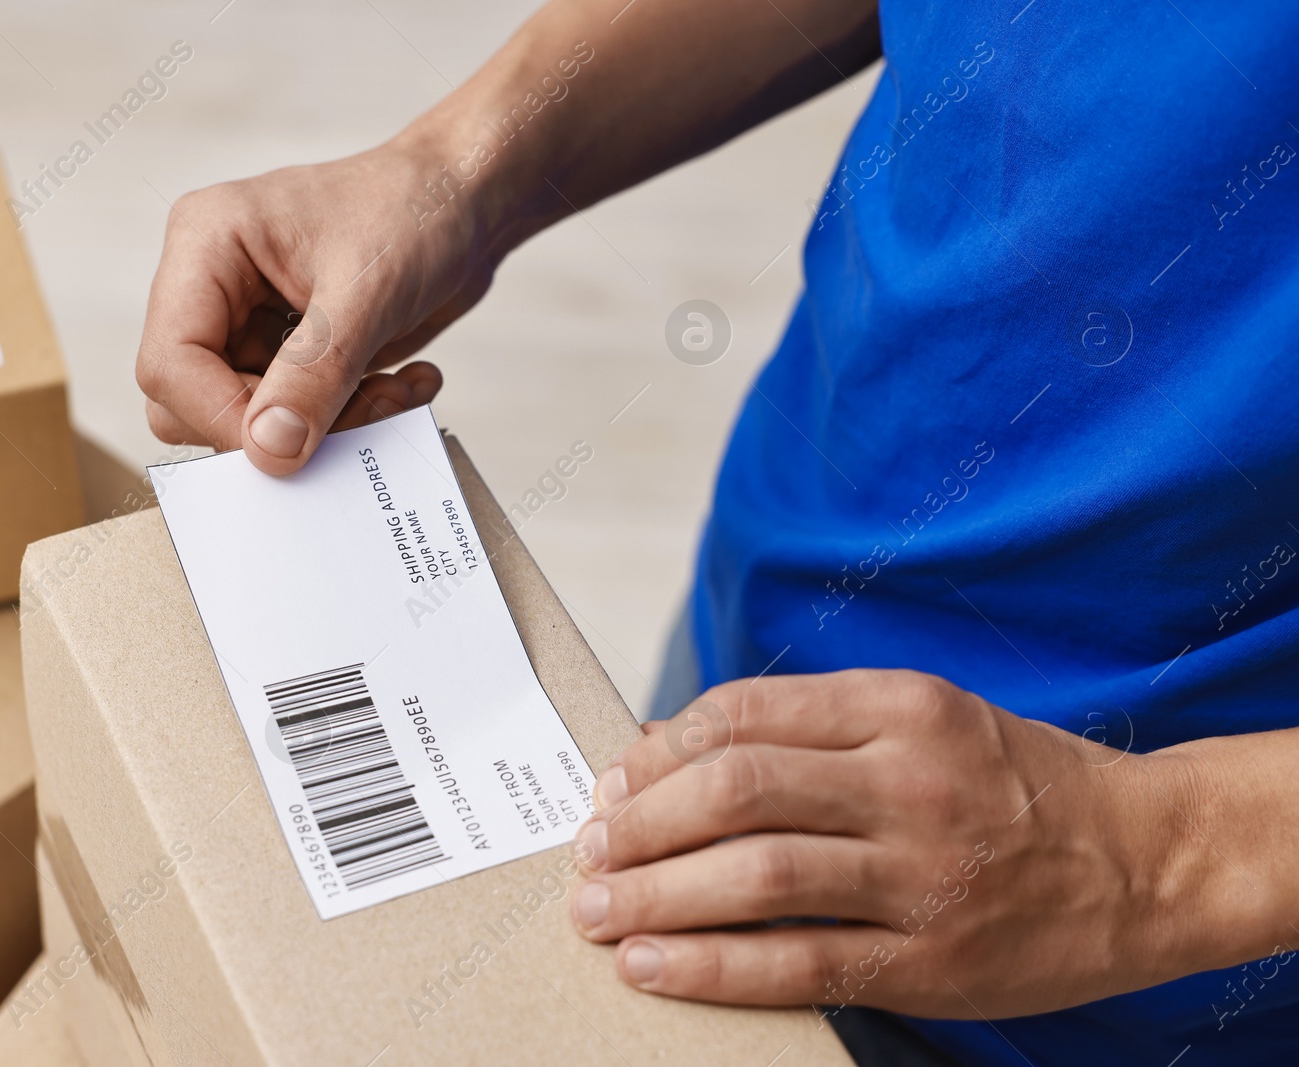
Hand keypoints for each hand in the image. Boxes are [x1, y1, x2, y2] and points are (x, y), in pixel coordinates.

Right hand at [136, 141, 497, 472]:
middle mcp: (215, 286)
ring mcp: (250, 320)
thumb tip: (268, 450)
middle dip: (281, 426)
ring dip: (330, 425)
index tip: (290, 447)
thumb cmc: (416, 209)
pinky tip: (403, 384)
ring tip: (395, 393)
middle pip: (194, 401)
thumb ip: (314, 374)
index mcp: (206, 244)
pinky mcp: (290, 352)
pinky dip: (353, 416)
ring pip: (251, 420)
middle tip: (360, 410)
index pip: (170, 362)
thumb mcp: (367, 293)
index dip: (221, 417)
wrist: (467, 200)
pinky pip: (296, 417)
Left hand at [569, 670, 1214, 1018]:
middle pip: (737, 788)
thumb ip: (814, 728)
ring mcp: (923, 872)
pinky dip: (713, 965)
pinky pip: (800, 960)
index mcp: (900, 705)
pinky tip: (655, 966)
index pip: (744, 714)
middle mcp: (908, 778)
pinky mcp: (932, 958)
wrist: (1148, 858)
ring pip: (757, 873)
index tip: (612, 785)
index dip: (658, 752)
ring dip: (656, 894)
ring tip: (597, 911)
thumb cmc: (1015, 784)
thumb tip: (673, 748)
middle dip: (641, 823)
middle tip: (590, 852)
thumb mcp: (926, 717)